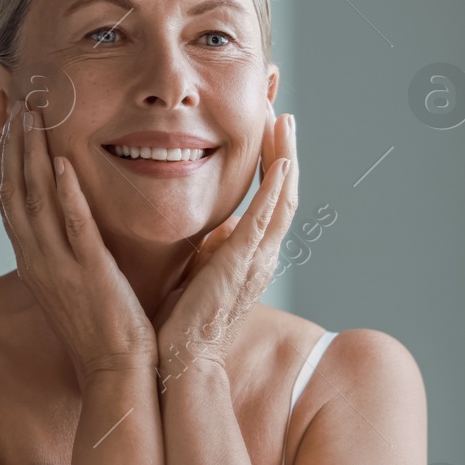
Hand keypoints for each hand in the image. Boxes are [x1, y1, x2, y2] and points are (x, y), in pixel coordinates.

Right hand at [0, 99, 156, 380]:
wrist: (115, 373)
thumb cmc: (104, 331)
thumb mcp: (76, 286)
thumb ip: (70, 252)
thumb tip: (72, 228)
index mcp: (34, 262)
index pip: (11, 201)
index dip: (7, 160)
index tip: (9, 123)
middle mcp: (38, 261)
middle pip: (13, 191)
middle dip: (13, 144)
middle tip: (15, 102)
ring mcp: (60, 268)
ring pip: (36, 201)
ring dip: (32, 155)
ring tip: (33, 115)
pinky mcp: (90, 275)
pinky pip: (73, 227)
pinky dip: (66, 193)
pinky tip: (63, 162)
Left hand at [152, 112, 297, 374]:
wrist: (178, 359)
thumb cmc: (184, 321)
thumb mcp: (203, 270)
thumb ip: (217, 246)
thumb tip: (223, 222)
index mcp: (252, 253)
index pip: (271, 197)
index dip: (274, 159)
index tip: (269, 122)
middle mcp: (263, 254)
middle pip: (285, 190)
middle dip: (285, 146)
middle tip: (281, 105)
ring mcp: (256, 259)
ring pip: (283, 199)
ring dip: (286, 157)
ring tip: (284, 119)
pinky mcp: (241, 264)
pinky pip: (265, 220)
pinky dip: (276, 190)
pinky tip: (282, 161)